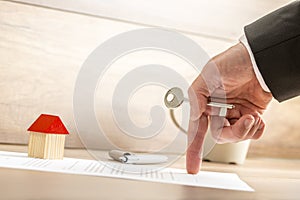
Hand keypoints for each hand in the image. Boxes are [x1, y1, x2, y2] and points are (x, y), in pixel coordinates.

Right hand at [186, 42, 272, 173]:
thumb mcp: (208, 75)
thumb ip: (196, 96)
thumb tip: (195, 115)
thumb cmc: (233, 62)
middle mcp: (219, 111)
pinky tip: (257, 118)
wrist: (260, 60)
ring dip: (247, 129)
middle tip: (245, 120)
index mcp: (205, 103)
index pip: (196, 129)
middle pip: (221, 136)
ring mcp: (235, 114)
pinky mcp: (250, 115)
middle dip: (234, 132)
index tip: (192, 167)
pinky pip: (252, 133)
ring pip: (237, 136)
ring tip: (253, 115)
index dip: (193, 149)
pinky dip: (256, 129)